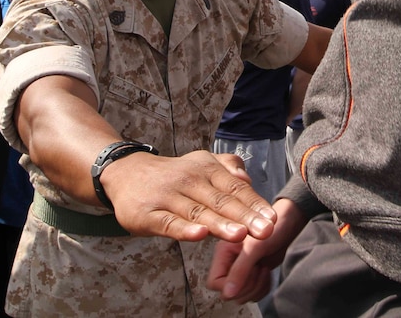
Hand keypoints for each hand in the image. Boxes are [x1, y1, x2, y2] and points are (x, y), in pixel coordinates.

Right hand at [101, 150, 276, 242]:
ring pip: (198, 213)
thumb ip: (228, 168)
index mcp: (206, 168)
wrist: (127, 173)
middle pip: (221, 201)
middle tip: (266, 231)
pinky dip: (184, 230)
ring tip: (240, 234)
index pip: (235, 188)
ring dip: (220, 224)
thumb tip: (248, 179)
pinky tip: (200, 235)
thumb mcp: (202, 163)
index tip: (273, 219)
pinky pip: (169, 223)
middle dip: (245, 217)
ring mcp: (168, 197)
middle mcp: (189, 180)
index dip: (255, 204)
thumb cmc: (175, 175)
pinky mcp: (148, 215)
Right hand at [208, 199, 306, 302]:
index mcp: (223, 253)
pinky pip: (253, 294)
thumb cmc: (273, 229)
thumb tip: (228, 295)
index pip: (215, 282)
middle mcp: (229, 263)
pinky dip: (263, 288)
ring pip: (242, 295)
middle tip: (259, 268)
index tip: (247, 273)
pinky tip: (267, 273)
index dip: (230, 285)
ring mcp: (241, 270)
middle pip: (229, 292)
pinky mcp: (253, 275)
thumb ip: (239, 270)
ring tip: (264, 269)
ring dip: (256, 287)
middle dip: (248, 286)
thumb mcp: (255, 248)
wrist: (289, 226)